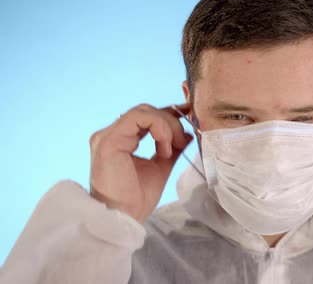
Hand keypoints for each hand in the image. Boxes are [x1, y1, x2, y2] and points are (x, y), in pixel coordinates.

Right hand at [89, 103, 192, 222]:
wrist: (123, 218)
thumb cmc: (137, 198)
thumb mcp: (160, 167)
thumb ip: (171, 149)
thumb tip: (187, 134)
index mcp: (121, 139)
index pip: (146, 116)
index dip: (169, 112)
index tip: (189, 112)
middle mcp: (111, 134)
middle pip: (146, 110)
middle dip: (171, 121)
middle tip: (183, 141)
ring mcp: (108, 135)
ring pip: (144, 111)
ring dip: (166, 126)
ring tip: (173, 146)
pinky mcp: (109, 140)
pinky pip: (138, 118)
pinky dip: (158, 128)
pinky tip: (163, 148)